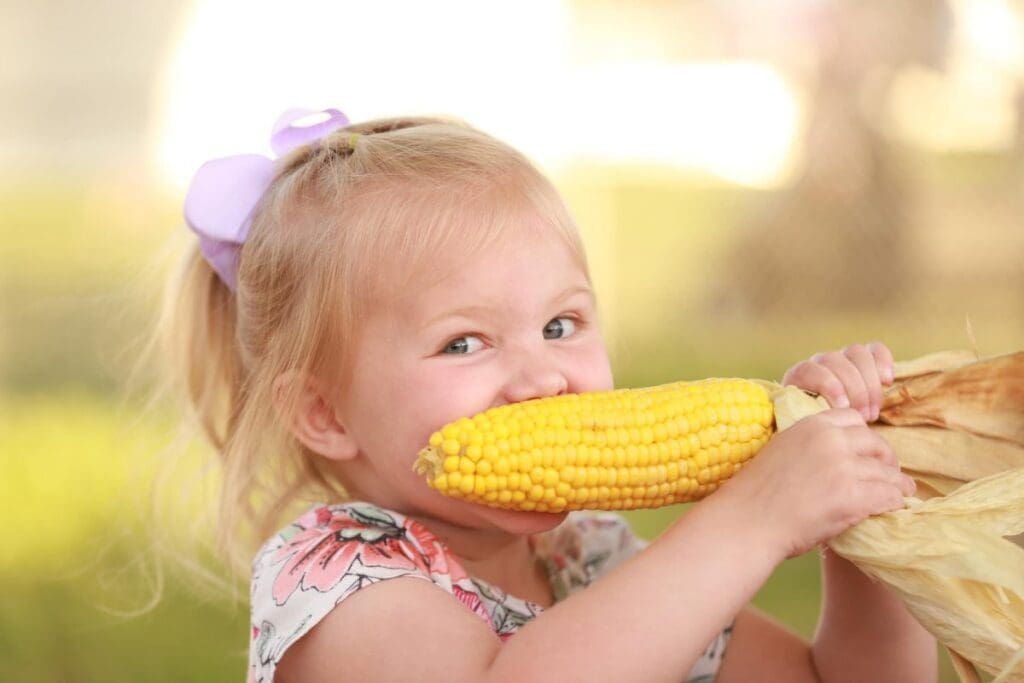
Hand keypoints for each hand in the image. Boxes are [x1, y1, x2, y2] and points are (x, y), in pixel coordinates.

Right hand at [716, 408, 915, 559]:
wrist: (745, 522)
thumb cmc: (756, 494)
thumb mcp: (781, 450)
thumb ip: (809, 445)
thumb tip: (837, 455)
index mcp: (810, 425)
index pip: (854, 419)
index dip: (863, 438)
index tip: (865, 454)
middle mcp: (830, 440)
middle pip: (877, 444)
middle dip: (885, 461)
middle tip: (887, 476)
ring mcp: (843, 467)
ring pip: (888, 473)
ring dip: (894, 485)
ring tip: (897, 495)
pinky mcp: (852, 496)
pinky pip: (890, 495)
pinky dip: (894, 503)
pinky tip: (891, 509)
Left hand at [782, 342, 894, 421]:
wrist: (830, 429)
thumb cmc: (818, 430)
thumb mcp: (809, 426)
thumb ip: (813, 419)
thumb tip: (825, 419)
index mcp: (799, 376)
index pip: (810, 368)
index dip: (828, 385)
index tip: (843, 407)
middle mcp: (820, 363)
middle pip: (836, 360)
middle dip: (855, 390)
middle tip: (864, 416)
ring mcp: (842, 358)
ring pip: (857, 352)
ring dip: (870, 383)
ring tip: (872, 412)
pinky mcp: (864, 359)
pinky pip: (875, 349)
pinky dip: (884, 361)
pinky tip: (887, 381)